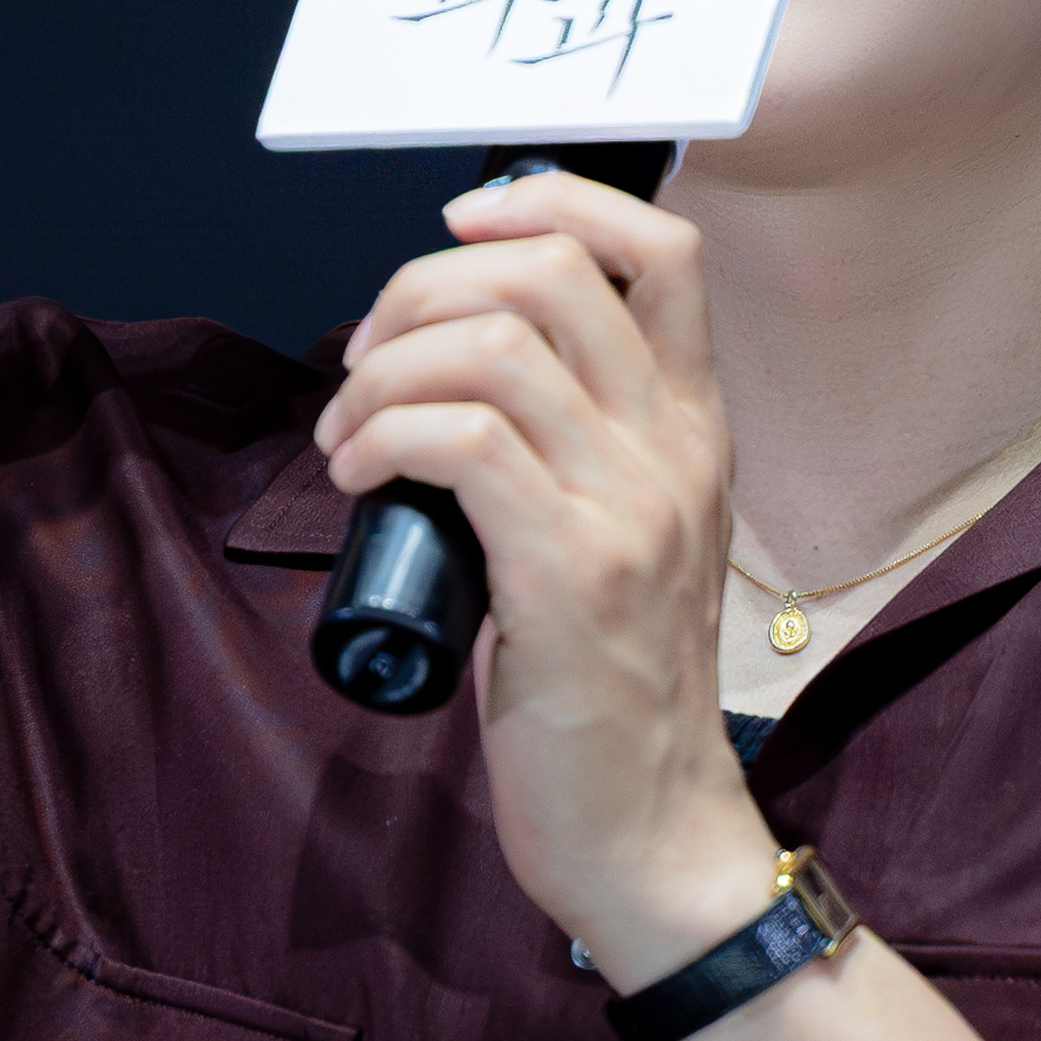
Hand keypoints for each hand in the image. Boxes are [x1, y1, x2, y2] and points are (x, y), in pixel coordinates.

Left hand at [313, 172, 776, 990]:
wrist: (655, 838)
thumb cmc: (610, 691)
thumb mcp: (623, 536)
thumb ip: (576, 447)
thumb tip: (449, 366)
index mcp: (694, 425)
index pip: (663, 247)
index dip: (548, 203)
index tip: (458, 233)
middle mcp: (676, 447)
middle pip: (552, 272)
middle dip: (424, 286)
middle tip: (364, 359)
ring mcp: (631, 507)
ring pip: (491, 346)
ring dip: (382, 369)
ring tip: (345, 432)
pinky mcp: (572, 574)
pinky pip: (461, 440)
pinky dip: (381, 434)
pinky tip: (354, 476)